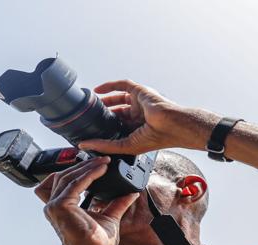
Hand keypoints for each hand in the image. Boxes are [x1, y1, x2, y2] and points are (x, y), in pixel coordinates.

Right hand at [34, 158, 140, 244]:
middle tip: (103, 160)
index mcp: (61, 208)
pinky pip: (75, 183)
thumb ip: (116, 204)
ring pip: (69, 176)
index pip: (66, 182)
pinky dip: (89, 174)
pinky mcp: (60, 205)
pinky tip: (102, 169)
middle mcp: (53, 205)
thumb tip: (130, 193)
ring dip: (88, 167)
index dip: (80, 170)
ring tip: (104, 162)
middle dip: (85, 166)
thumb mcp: (109, 217)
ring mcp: (54, 205)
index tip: (97, 164)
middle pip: (66, 176)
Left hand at [76, 81, 214, 156]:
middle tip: (89, 115)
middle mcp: (139, 115)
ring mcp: (139, 102)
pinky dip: (108, 86)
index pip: (119, 126)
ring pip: (117, 98)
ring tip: (91, 103)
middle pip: (116, 112)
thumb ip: (106, 145)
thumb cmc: (159, 137)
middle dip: (103, 113)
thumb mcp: (127, 145)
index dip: (105, 127)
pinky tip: (97, 90)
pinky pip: (121, 85)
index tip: (91, 129)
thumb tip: (84, 145)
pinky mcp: (139, 91)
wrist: (173, 124)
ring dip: (104, 100)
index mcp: (138, 129)